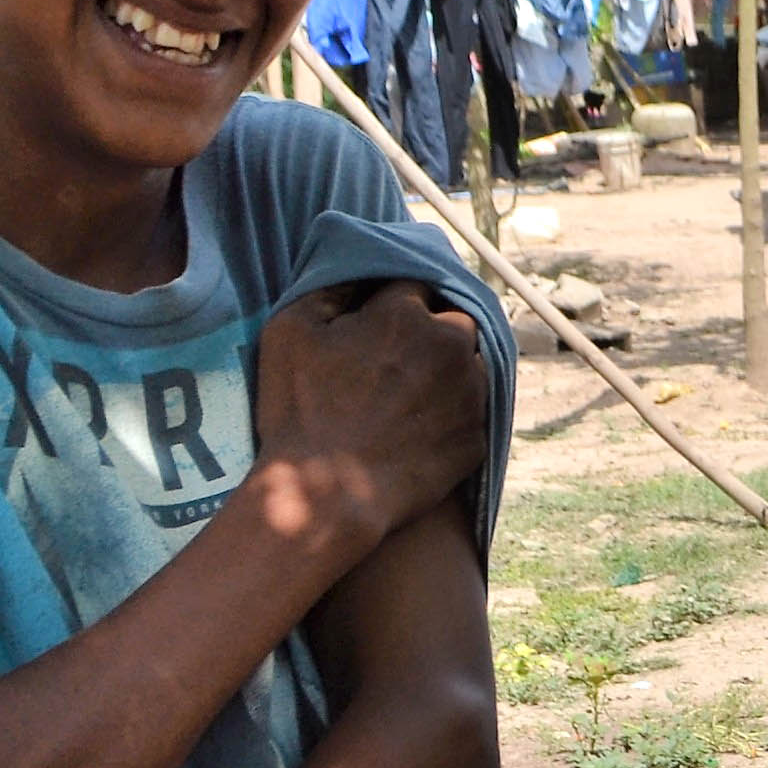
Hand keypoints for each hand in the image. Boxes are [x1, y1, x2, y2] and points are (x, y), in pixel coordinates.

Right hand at [251, 278, 484, 551]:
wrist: (326, 496)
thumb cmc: (300, 410)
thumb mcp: (290, 331)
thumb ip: (328, 288)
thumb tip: (357, 272)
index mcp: (406, 315)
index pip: (413, 284)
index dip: (394, 301)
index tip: (378, 319)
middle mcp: (451, 347)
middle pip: (455, 321)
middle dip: (433, 331)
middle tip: (399, 357)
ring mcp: (470, 394)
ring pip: (471, 365)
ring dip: (449, 371)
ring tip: (410, 396)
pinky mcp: (477, 438)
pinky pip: (471, 413)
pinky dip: (452, 415)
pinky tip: (420, 429)